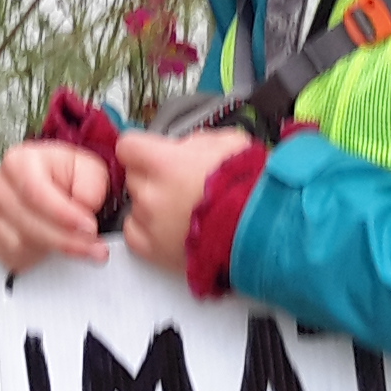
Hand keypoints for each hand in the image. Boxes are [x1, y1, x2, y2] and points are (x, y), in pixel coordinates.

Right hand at [0, 141, 115, 273]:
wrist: (48, 184)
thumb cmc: (65, 175)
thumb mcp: (88, 169)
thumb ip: (91, 184)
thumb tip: (85, 206)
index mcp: (19, 162)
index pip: (36, 193)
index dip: (64, 215)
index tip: (89, 229)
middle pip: (29, 225)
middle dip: (67, 241)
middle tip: (94, 248)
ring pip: (20, 246)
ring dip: (52, 251)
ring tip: (74, 245)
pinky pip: (11, 258)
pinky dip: (35, 259)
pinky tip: (50, 248)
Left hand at [116, 129, 255, 276]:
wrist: (262, 229)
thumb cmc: (248, 188)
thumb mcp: (228, 144)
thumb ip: (196, 141)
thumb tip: (182, 145)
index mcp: (165, 163)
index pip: (128, 147)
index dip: (141, 149)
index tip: (149, 153)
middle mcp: (152, 194)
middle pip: (134, 176)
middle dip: (152, 176)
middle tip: (177, 183)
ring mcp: (151, 223)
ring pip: (135, 204)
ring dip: (152, 203)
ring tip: (182, 208)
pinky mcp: (153, 250)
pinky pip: (134, 232)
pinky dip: (147, 229)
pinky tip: (168, 226)